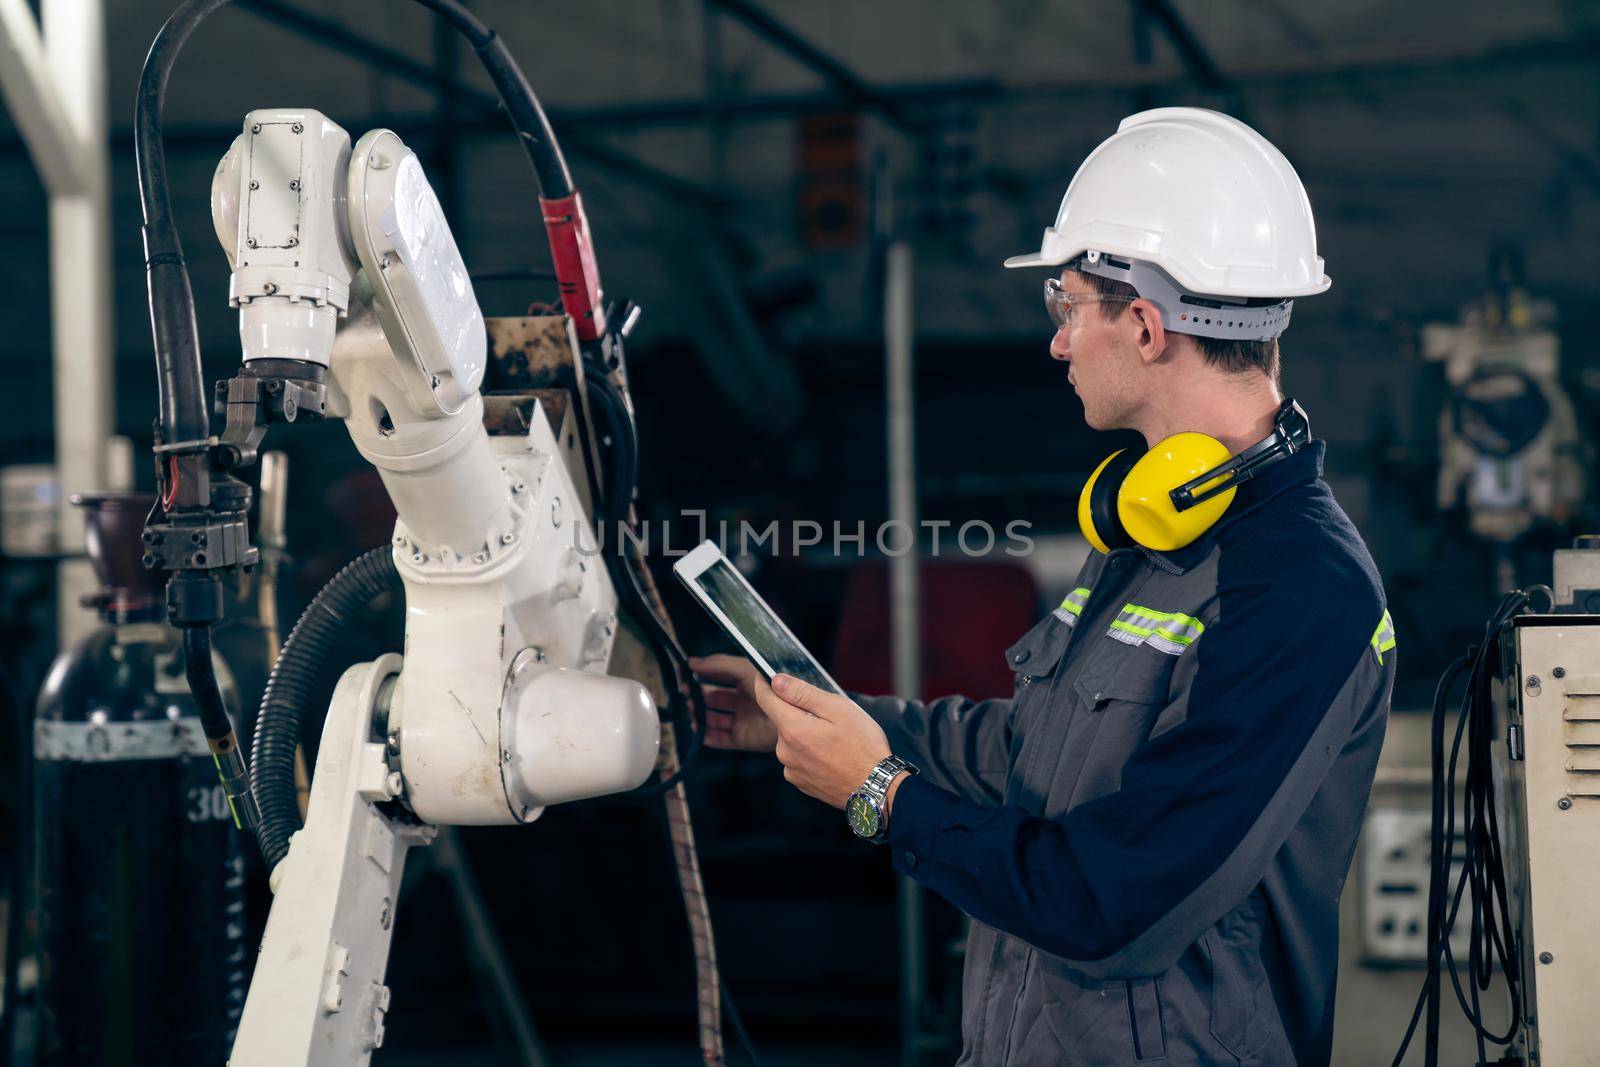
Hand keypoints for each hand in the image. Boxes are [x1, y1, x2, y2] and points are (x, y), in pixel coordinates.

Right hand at [690, 654, 778, 751]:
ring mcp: (742, 720)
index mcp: (746, 681)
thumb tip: (692, 663)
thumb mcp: (743, 668)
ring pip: (713, 719)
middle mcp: (743, 700)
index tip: (684, 670)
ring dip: (699, 715)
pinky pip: (720, 739)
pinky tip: (697, 730)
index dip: (703, 672)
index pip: (719, 675)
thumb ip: (718, 664)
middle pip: (714, 698)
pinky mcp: (743, 738)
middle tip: (684, 692)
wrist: (788, 711)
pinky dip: (707, 736)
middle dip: (698, 695)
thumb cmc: (769, 685)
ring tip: (690, 709)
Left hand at [754, 673, 892, 809]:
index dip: (765, 683)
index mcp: (793, 729)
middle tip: (828, 716)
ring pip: (791, 739)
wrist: (876, 787)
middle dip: (799, 713)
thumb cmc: (863, 747)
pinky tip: (831, 755)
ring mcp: (792, 769)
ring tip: (834, 739)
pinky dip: (810, 752)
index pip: (765, 699)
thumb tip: (777, 681)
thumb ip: (803, 693)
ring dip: (805, 733)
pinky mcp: (800, 781)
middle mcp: (785, 751)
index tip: (767, 675)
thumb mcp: (838, 709)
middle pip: (782, 720)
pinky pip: (798, 757)